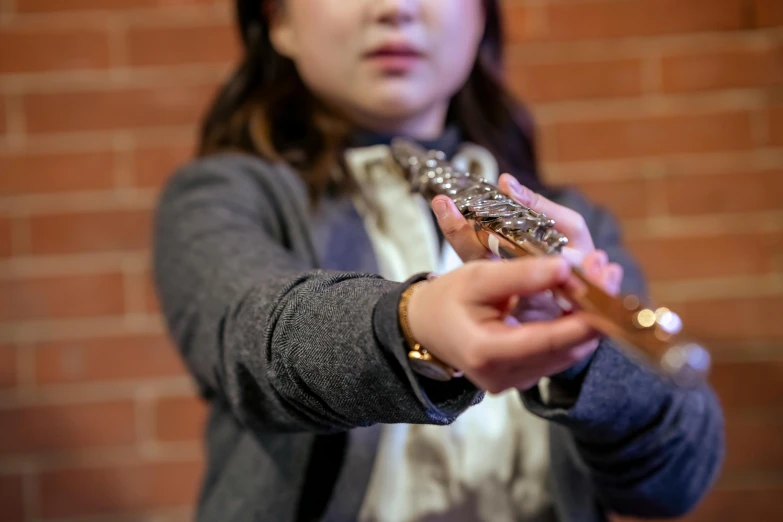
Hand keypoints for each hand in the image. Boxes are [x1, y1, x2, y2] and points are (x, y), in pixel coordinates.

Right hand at [405, 256, 603, 392]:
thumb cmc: (448, 298)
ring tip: (602, 283)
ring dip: (587, 322)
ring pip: (566, 355)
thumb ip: (520, 274)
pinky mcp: (520, 379)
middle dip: (593, 314)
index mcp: (486, 353)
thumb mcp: (478, 277)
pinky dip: (572, 332)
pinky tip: (583, 304)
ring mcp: (512, 383)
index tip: (606, 295)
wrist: (426, 327)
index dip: (581, 320)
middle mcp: (502, 377)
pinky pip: (556, 357)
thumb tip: (565, 267)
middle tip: (610, 276)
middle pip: (564, 350)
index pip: (546, 341)